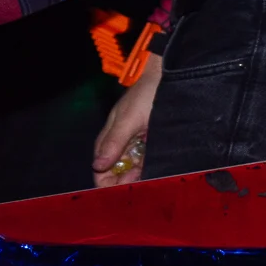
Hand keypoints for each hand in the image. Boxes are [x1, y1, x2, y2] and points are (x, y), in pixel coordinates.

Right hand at [93, 53, 161, 186]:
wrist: (167, 77)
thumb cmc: (145, 94)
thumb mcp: (128, 117)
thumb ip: (114, 140)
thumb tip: (98, 165)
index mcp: (108, 140)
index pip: (101, 171)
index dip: (109, 183)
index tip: (124, 189)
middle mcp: (121, 145)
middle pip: (119, 173)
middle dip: (127, 182)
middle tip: (143, 184)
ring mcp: (137, 143)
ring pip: (135, 169)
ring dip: (142, 175)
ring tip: (154, 179)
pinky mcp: (152, 141)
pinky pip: (149, 160)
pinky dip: (152, 166)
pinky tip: (160, 170)